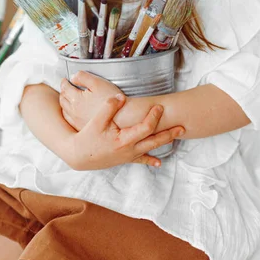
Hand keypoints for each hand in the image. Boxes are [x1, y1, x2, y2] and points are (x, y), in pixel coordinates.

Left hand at [60, 71, 123, 130]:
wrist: (123, 117)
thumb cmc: (111, 99)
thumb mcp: (97, 82)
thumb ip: (83, 77)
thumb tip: (73, 77)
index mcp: (76, 99)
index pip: (65, 88)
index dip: (64, 82)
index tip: (64, 80)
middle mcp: (74, 112)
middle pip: (63, 100)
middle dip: (63, 92)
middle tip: (64, 88)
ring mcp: (78, 122)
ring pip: (65, 111)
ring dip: (64, 103)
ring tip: (66, 99)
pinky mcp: (83, 129)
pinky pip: (70, 121)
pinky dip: (68, 114)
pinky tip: (72, 113)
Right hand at [67, 95, 184, 170]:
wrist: (78, 156)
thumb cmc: (86, 138)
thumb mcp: (96, 121)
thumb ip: (109, 107)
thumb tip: (121, 96)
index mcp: (124, 140)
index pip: (145, 128)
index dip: (154, 117)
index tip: (159, 107)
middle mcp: (129, 150)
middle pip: (154, 141)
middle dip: (169, 133)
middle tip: (182, 126)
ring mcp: (128, 155)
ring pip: (150, 149)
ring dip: (163, 142)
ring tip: (176, 136)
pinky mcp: (124, 158)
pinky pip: (140, 160)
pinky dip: (150, 160)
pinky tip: (159, 163)